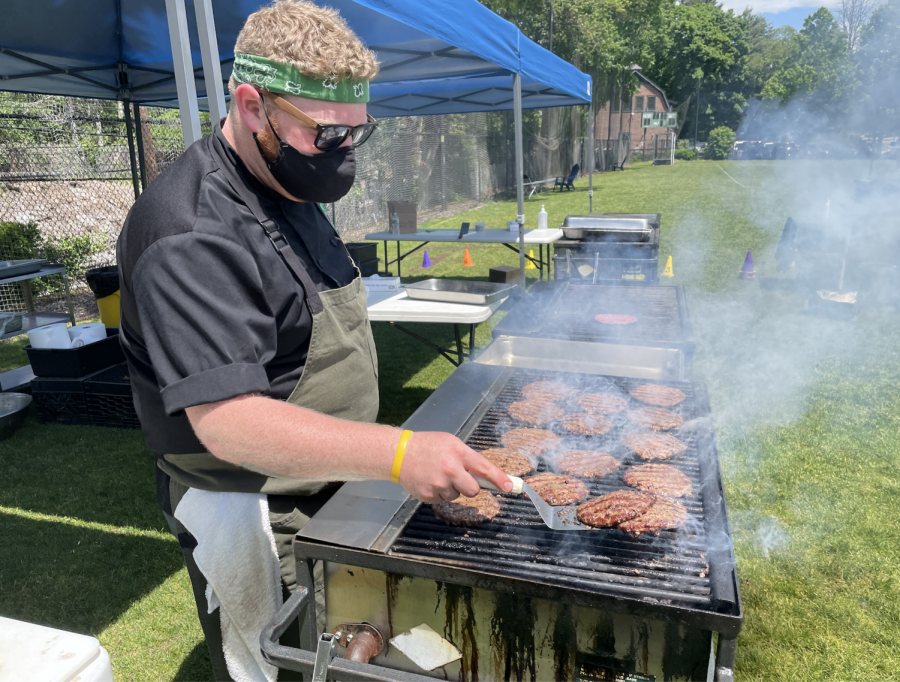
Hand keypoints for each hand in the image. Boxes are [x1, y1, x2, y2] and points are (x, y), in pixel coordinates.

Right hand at [397, 431, 512, 503]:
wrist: (399, 454)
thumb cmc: (428, 445)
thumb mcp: (450, 443)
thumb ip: (468, 458)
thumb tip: (486, 476)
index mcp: (458, 452)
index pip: (484, 468)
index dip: (499, 479)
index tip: (510, 487)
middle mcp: (450, 469)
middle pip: (473, 490)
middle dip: (469, 486)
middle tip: (458, 476)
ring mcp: (438, 484)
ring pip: (457, 496)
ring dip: (451, 489)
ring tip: (437, 475)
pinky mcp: (428, 495)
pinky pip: (442, 500)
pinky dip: (439, 493)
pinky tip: (429, 480)